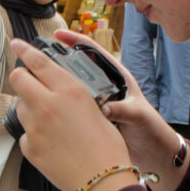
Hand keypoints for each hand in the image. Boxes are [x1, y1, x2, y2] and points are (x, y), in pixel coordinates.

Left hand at [8, 37, 133, 190]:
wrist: (102, 182)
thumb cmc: (107, 148)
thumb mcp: (96, 109)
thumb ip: (72, 95)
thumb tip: (58, 89)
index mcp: (68, 91)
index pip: (38, 62)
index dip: (25, 50)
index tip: (17, 44)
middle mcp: (47, 105)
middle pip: (18, 79)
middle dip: (23, 78)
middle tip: (31, 84)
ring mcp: (35, 127)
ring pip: (20, 106)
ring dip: (29, 107)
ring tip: (50, 120)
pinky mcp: (29, 147)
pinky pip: (25, 133)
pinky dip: (34, 134)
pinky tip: (52, 142)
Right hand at [49, 30, 185, 178]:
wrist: (152, 154)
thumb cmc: (151, 130)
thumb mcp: (139, 116)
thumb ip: (124, 110)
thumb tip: (106, 108)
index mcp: (118, 78)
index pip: (94, 52)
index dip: (75, 41)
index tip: (57, 35)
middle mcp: (105, 88)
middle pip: (77, 68)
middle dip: (58, 61)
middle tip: (36, 59)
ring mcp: (97, 103)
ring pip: (72, 89)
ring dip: (56, 86)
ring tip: (36, 82)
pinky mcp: (92, 119)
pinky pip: (72, 109)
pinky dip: (59, 107)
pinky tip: (46, 108)